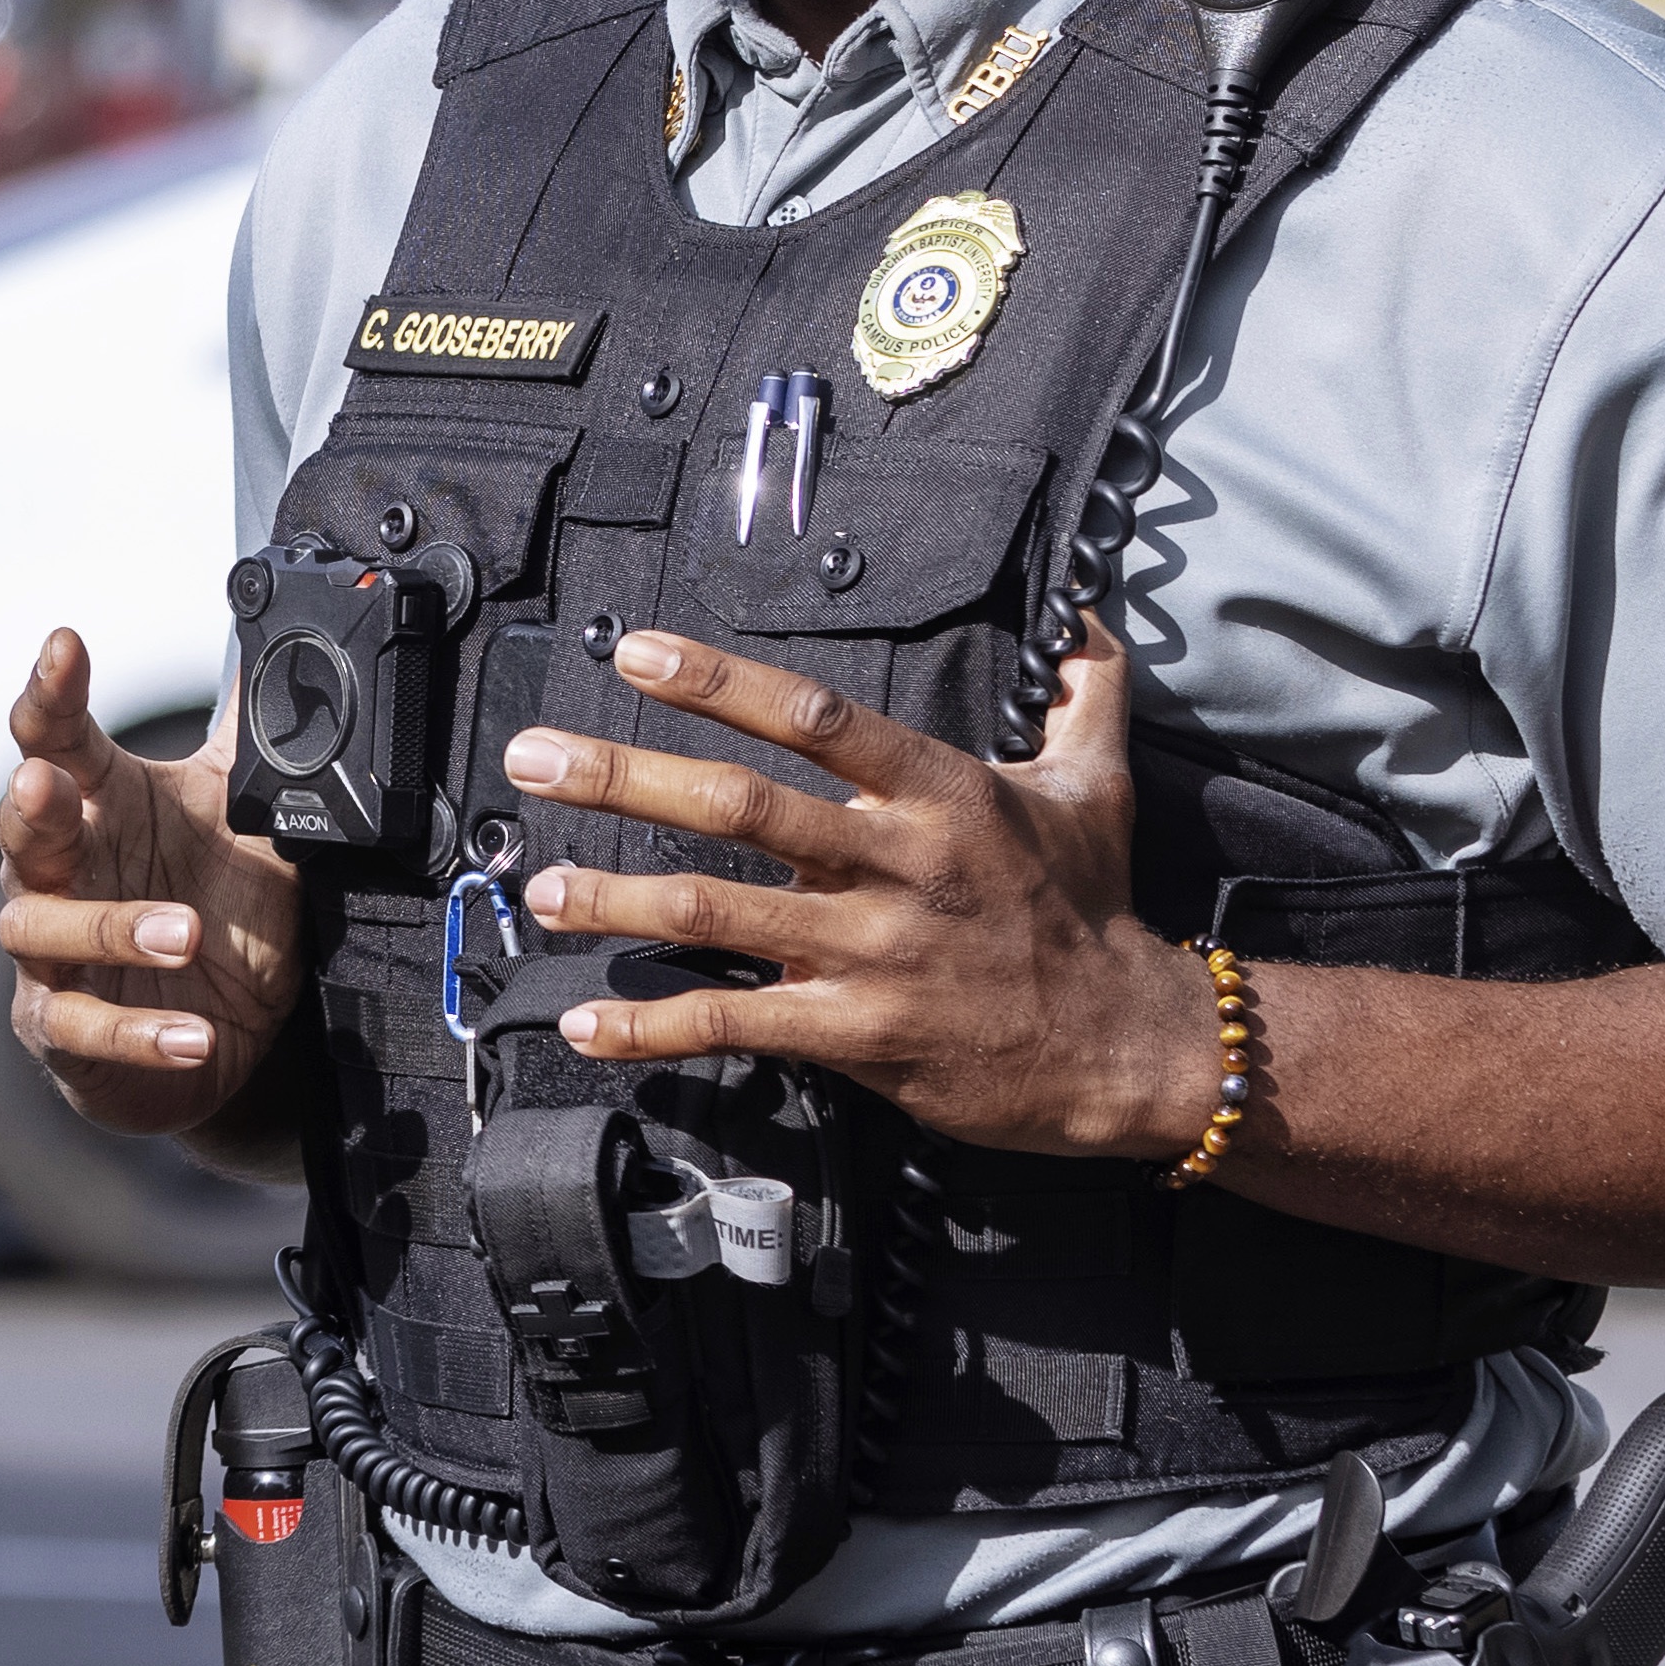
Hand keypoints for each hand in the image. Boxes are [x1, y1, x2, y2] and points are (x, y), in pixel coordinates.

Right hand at [0, 627, 308, 1137]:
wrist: (235, 1032)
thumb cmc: (223, 910)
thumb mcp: (250, 819)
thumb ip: (256, 736)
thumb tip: (284, 635)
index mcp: (102, 806)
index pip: (59, 737)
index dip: (52, 691)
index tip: (65, 646)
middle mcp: (62, 872)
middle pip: (19, 826)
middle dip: (29, 803)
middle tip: (45, 782)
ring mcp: (51, 954)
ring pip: (40, 928)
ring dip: (109, 927)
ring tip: (185, 934)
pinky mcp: (60, 1030)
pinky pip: (80, 1028)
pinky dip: (135, 1031)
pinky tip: (193, 1033)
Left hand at [496, 625, 1223, 1162]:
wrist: (1130, 1047)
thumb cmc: (1093, 910)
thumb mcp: (1098, 786)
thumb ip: (1084, 693)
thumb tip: (1082, 617)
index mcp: (941, 793)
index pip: (813, 717)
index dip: (717, 680)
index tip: (634, 653)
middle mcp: (897, 864)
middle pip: (740, 807)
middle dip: (624, 779)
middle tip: (534, 757)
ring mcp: (872, 952)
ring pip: (719, 914)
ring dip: (616, 901)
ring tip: (540, 888)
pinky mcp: (856, 1033)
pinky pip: (736, 1023)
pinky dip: (654, 1027)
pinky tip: (589, 1026)